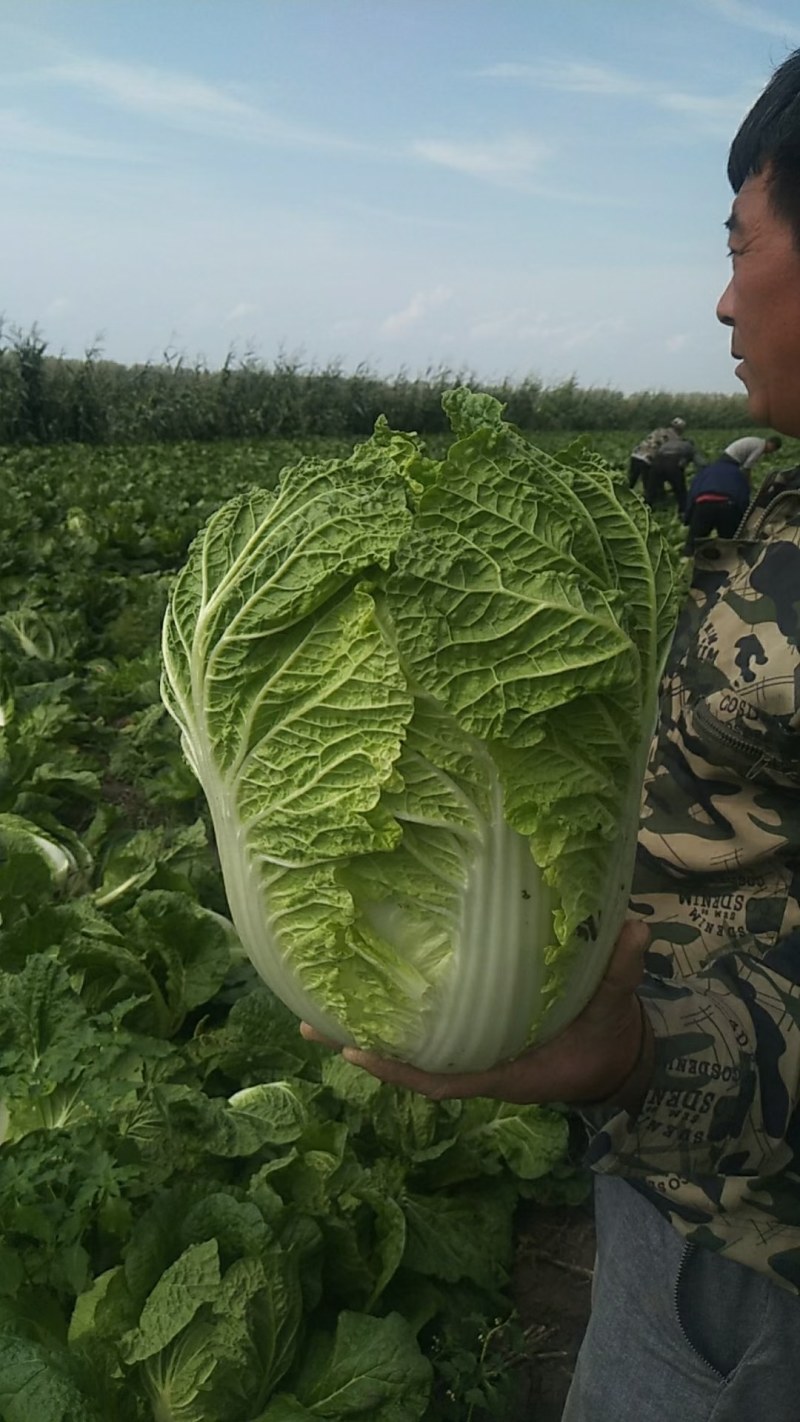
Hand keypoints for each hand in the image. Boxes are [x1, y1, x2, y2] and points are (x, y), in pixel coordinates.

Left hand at [301, 920, 652, 1108]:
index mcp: (501, 1068)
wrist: (616, 1057)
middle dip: (358, 1047)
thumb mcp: (614, 1005)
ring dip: (363, 1031)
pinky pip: (427, 1030)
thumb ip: (619, 969)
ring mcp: (471, 1047)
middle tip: (306, 1026)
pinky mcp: (473, 1031)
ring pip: (410, 1047)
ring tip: (311, 1013)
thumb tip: (636, 927)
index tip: (355, 1051)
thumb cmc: (608, 1036)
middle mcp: (476, 1061)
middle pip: (408, 1062)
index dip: (397, 1068)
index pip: (439, 1077)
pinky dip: (394, 1020)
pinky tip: (361, 999)